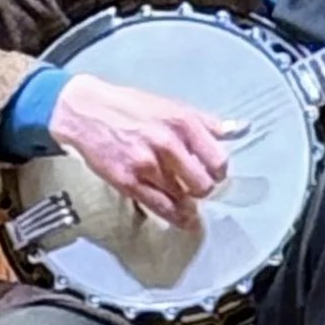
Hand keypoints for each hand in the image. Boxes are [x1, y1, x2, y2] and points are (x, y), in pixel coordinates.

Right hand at [47, 75, 232, 226]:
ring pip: (184, 199)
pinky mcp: (129, 181)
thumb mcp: (172, 106)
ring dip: (188, 203)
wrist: (85, 111)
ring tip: (187, 201)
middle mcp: (168, 143)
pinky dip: (175, 216)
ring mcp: (148, 165)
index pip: (218, 159)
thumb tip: (239, 129)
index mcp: (183, 122)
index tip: (215, 173)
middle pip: (204, 184)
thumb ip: (206, 122)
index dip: (218, 171)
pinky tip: (182, 218)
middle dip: (204, 188)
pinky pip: (161, 207)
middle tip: (197, 186)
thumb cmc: (128, 107)